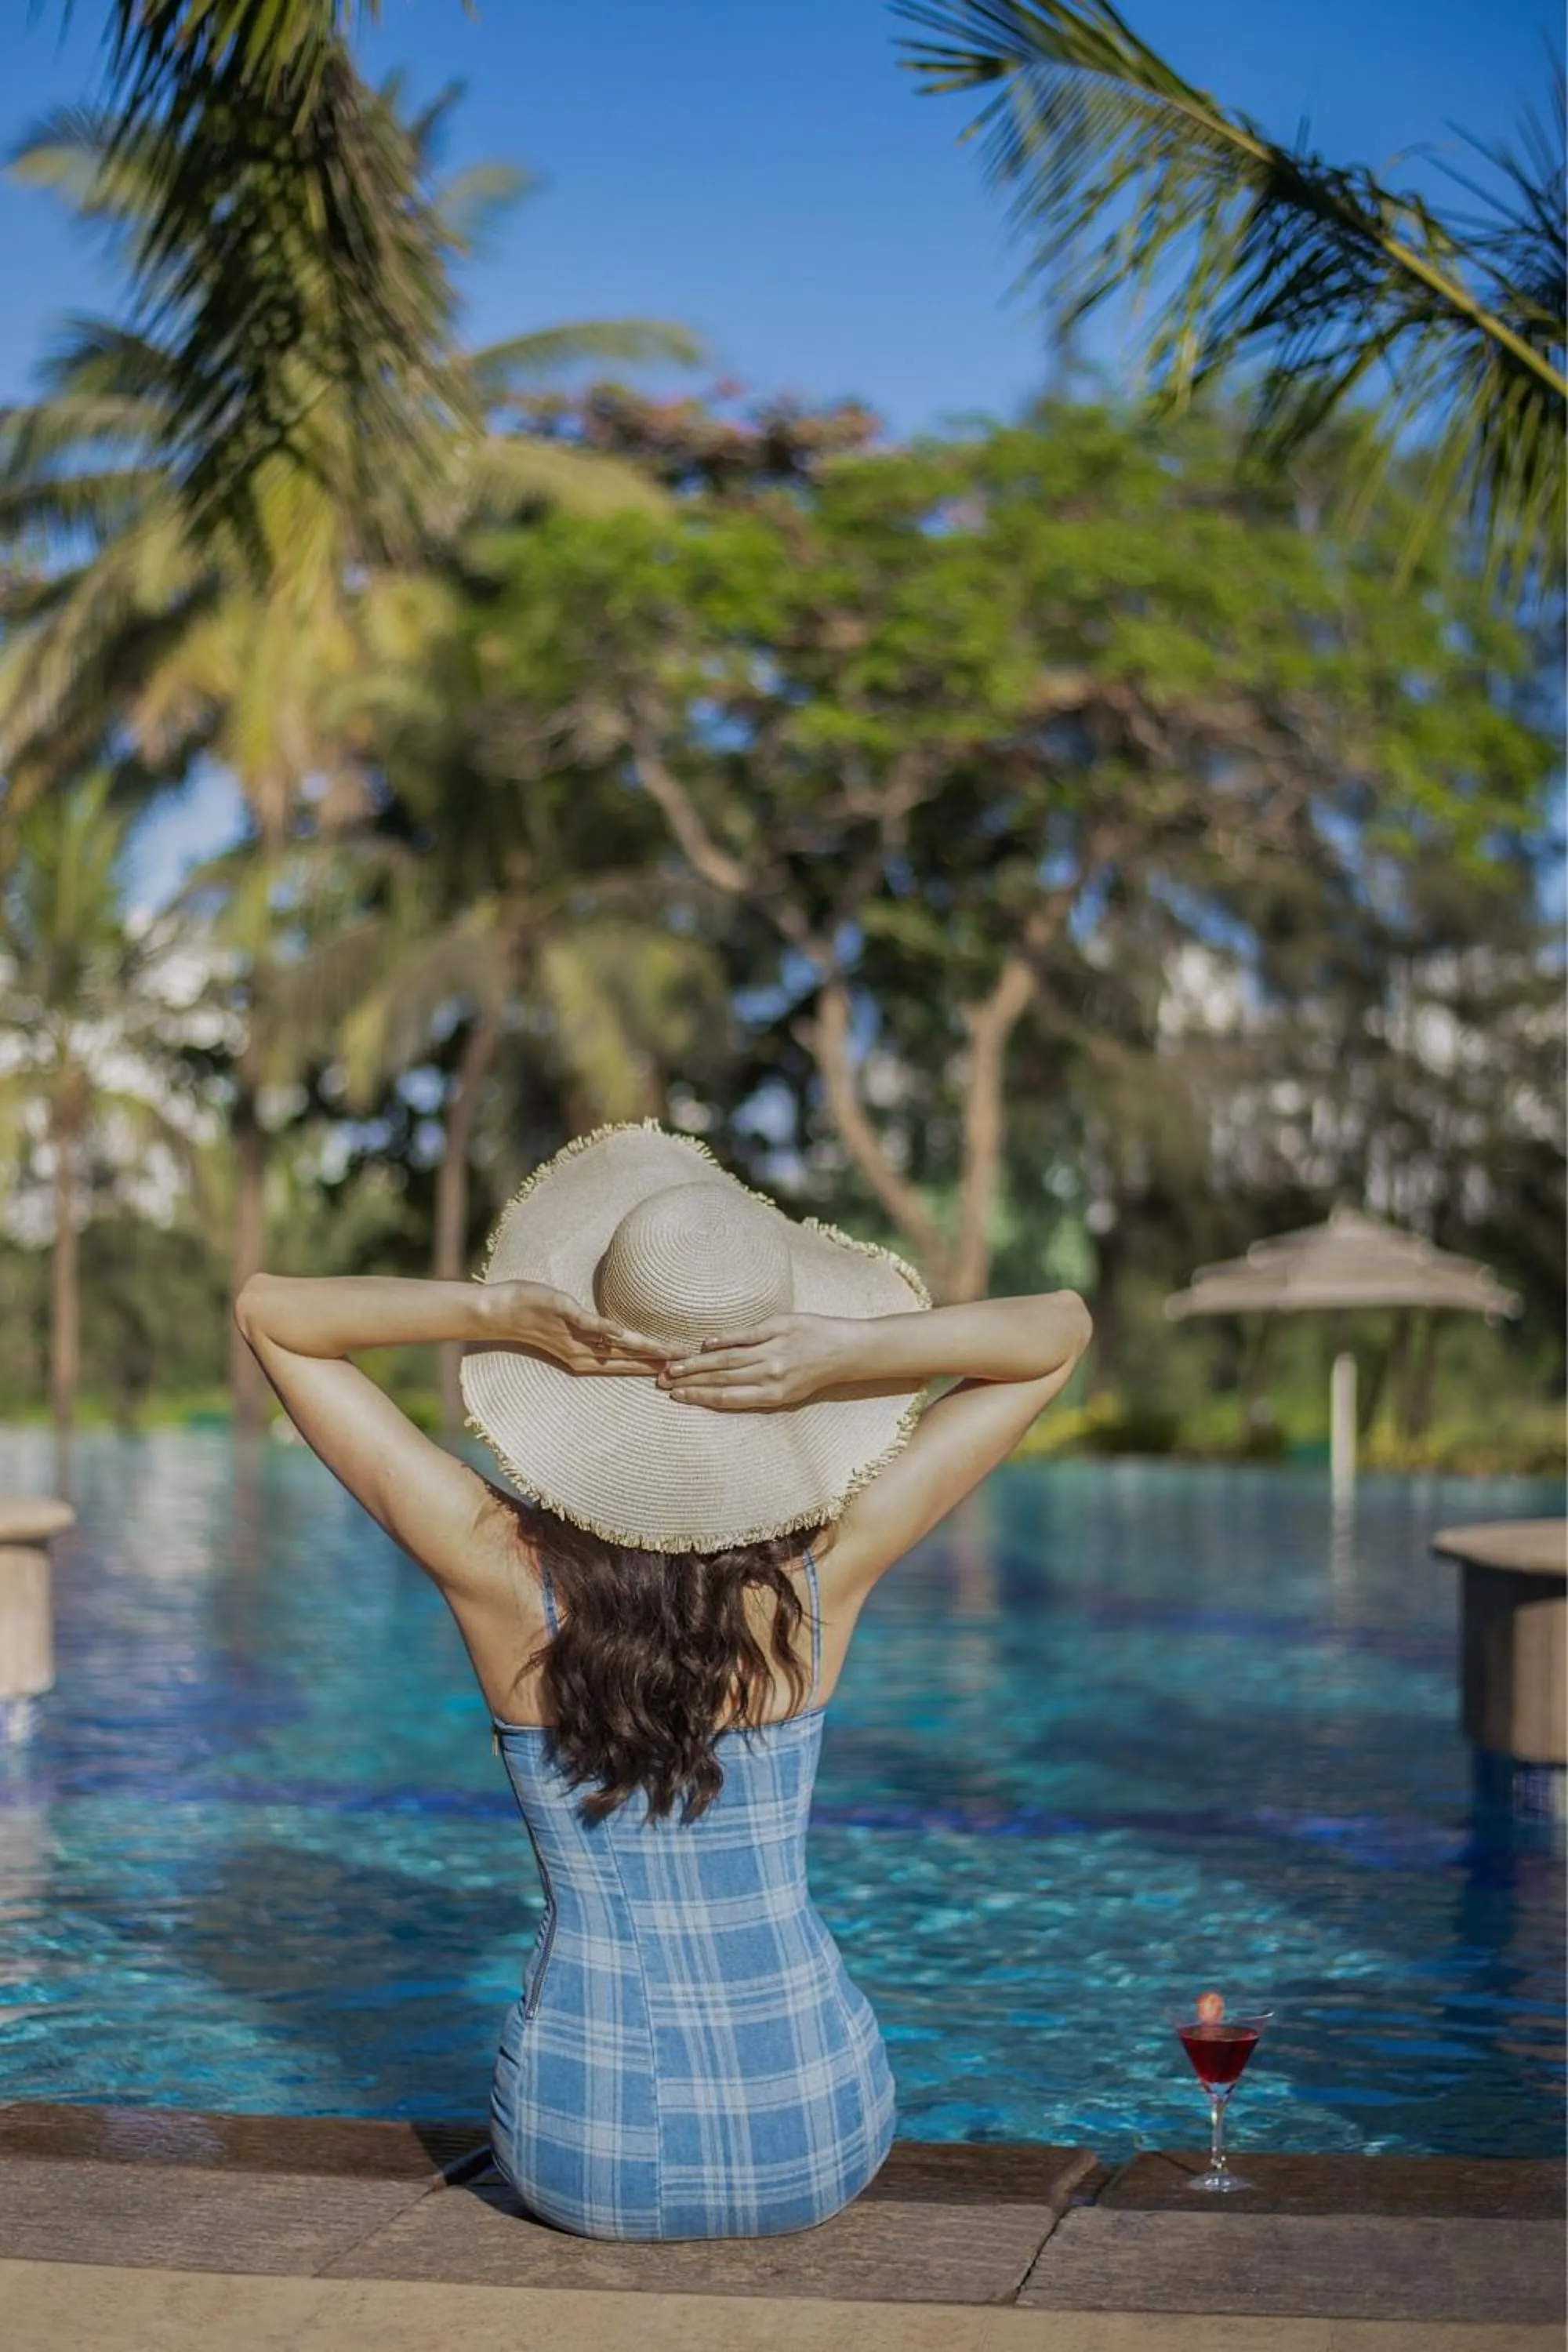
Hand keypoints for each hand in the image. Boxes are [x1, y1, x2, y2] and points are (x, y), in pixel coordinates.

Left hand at [485, 1281, 667, 1376]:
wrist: (501, 1311)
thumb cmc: (535, 1317)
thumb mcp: (568, 1330)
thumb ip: (594, 1334)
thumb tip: (618, 1338)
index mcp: (585, 1357)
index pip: (626, 1363)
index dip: (653, 1366)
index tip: (679, 1367)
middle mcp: (582, 1352)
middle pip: (626, 1358)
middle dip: (656, 1361)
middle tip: (684, 1363)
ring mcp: (573, 1335)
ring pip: (613, 1345)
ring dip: (639, 1349)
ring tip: (664, 1352)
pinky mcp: (563, 1314)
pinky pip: (588, 1324)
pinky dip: (605, 1329)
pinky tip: (623, 1333)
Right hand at [657, 1314, 852, 1410]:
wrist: (847, 1351)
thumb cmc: (815, 1375)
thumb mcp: (789, 1393)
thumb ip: (757, 1391)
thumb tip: (721, 1389)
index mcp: (773, 1395)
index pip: (727, 1398)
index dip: (700, 1397)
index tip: (677, 1397)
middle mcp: (772, 1375)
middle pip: (722, 1378)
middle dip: (690, 1381)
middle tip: (664, 1381)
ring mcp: (774, 1349)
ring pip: (729, 1358)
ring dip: (699, 1362)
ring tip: (675, 1365)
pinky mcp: (780, 1326)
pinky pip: (747, 1334)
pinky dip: (725, 1338)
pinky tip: (706, 1343)